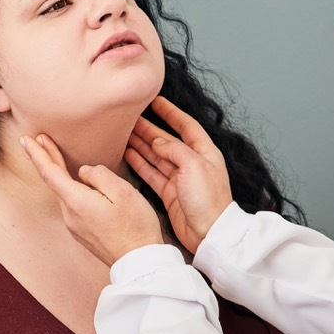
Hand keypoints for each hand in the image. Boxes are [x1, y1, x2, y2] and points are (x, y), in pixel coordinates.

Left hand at [20, 133, 162, 266]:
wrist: (140, 262)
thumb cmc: (136, 226)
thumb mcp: (123, 191)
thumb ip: (99, 175)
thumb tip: (83, 172)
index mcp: (77, 201)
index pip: (50, 172)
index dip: (37, 153)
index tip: (26, 138)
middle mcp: (70, 215)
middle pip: (54, 181)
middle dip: (46, 157)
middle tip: (37, 138)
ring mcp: (74, 225)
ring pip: (64, 192)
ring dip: (60, 173)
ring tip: (57, 154)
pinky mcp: (81, 232)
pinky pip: (72, 204)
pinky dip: (70, 188)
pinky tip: (77, 183)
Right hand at [125, 96, 233, 251]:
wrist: (210, 233)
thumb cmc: (209, 200)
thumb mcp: (194, 166)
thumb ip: (174, 149)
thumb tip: (157, 140)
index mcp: (203, 152)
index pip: (186, 125)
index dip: (170, 112)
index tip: (155, 101)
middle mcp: (191, 163)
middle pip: (167, 140)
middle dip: (149, 128)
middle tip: (130, 118)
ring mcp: (180, 178)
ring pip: (156, 156)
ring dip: (141, 144)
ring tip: (124, 134)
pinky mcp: (169, 193)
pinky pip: (151, 173)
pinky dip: (140, 163)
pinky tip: (128, 154)